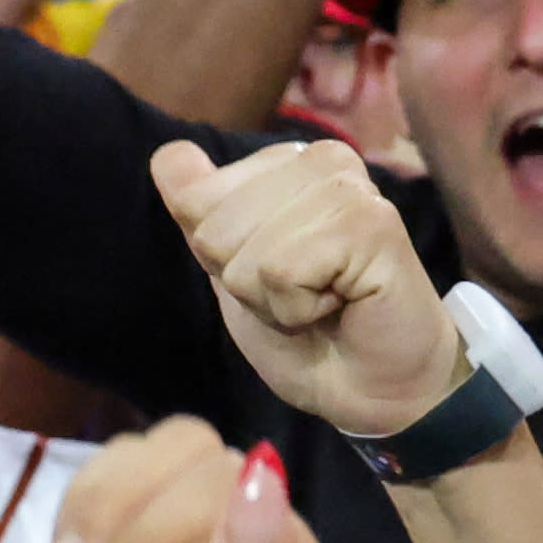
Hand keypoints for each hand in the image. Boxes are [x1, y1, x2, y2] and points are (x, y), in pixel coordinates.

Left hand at [152, 136, 459, 439]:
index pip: (193, 198)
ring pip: (246, 253)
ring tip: (323, 301)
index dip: (221, 260)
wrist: (373, 389)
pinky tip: (341, 304)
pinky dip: (297, 308)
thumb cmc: (309, 333)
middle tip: (302, 295)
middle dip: (245, 282)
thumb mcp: (233, 271)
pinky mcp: (370, 223)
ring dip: (273, 300)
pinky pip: (282, 272)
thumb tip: (168, 154)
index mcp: (285, 163)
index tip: (274, 278)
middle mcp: (320, 159)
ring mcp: (349, 187)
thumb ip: (200, 213)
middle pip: (212, 228)